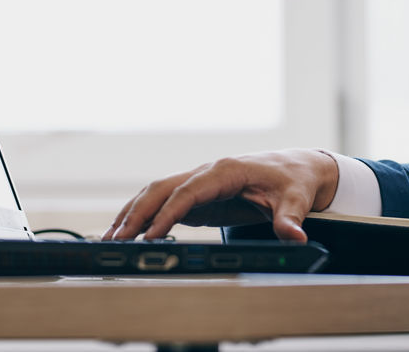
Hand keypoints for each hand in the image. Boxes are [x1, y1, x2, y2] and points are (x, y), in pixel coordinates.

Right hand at [101, 148, 339, 242]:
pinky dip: (144, 216)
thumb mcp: (297, 198)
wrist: (296, 167)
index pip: (189, 191)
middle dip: (137, 212)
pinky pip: (164, 203)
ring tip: (111, 238)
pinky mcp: (198, 197)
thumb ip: (290, 219)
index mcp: (226, 170)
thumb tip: (294, 238)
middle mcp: (207, 173)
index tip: (151, 235)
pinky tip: (128, 233)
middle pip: (162, 188)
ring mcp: (199, 183)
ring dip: (133, 213)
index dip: (168, 212)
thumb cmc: (293, 179)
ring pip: (157, 193)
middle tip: (116, 239)